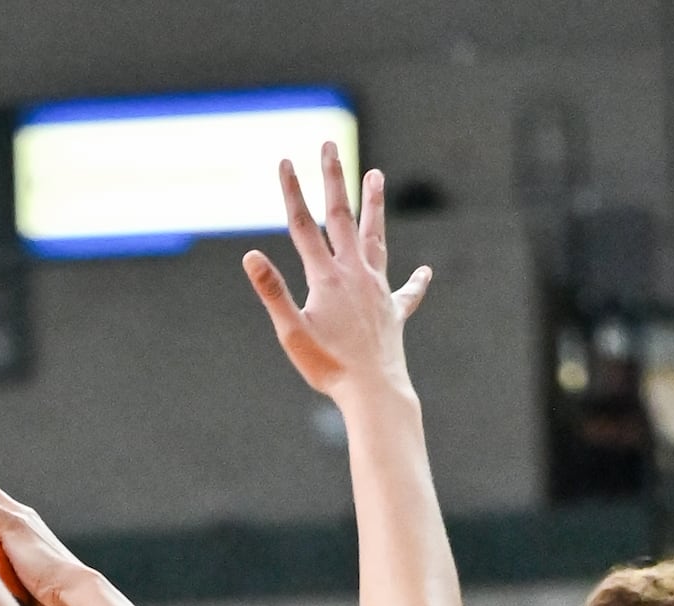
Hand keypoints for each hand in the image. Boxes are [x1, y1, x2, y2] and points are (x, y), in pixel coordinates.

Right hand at [243, 146, 430, 400]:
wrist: (373, 391)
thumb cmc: (329, 366)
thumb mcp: (291, 332)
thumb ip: (273, 291)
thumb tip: (250, 256)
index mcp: (326, 277)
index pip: (304, 226)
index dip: (292, 192)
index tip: (285, 161)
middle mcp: (354, 274)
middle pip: (342, 217)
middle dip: (334, 179)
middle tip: (330, 146)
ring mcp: (377, 290)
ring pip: (376, 238)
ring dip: (374, 205)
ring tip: (376, 176)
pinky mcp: (393, 312)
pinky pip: (406, 293)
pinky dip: (414, 282)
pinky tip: (424, 273)